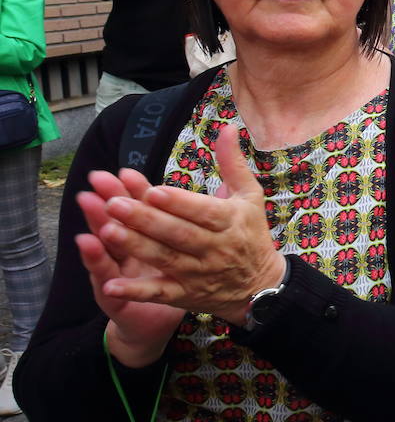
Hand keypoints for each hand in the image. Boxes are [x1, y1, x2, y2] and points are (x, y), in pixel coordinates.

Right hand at [75, 170, 185, 366]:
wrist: (152, 322)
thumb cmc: (165, 276)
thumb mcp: (170, 245)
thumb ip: (179, 217)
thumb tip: (188, 189)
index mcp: (141, 236)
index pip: (135, 210)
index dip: (131, 192)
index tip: (126, 172)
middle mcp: (123, 253)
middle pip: (113, 224)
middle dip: (107, 205)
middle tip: (97, 184)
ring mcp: (118, 276)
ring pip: (106, 255)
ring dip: (98, 240)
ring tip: (90, 226)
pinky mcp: (119, 302)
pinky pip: (113, 292)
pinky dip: (108, 283)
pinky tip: (106, 280)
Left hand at [89, 126, 286, 324]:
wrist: (261, 285)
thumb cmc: (250, 233)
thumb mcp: (249, 196)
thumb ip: (233, 163)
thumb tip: (227, 127)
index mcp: (230, 222)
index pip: (202, 211)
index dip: (177, 202)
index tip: (152, 191)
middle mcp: (215, 249)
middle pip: (177, 234)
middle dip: (145, 220)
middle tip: (113, 204)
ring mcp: (199, 274)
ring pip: (164, 259)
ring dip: (135, 246)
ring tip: (105, 230)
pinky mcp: (185, 294)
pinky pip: (158, 294)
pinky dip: (135, 292)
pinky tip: (109, 285)